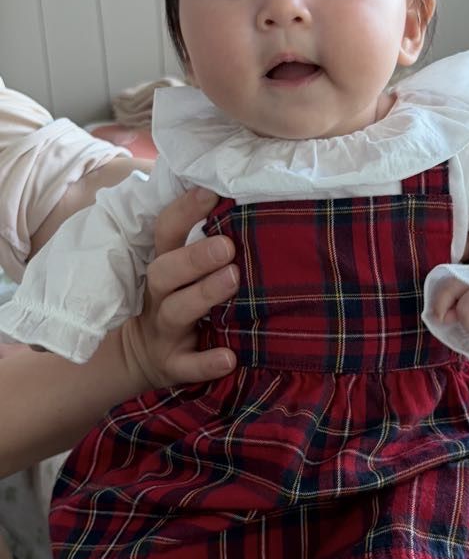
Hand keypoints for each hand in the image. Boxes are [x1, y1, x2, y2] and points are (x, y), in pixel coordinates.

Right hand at [121, 187, 238, 388]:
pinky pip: (187, 366)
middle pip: (165, 272)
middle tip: (227, 246)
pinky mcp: (172, 365)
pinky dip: (206, 363)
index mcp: (163, 267)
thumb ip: (197, 243)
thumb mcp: (175, 272)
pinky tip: (229, 358)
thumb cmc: (172, 302)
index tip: (210, 192)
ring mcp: (164, 331)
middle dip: (194, 257)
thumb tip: (237, 200)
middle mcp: (158, 296)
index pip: (166, 232)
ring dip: (203, 294)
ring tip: (233, 279)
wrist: (140, 358)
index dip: (184, 210)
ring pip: (176, 311)